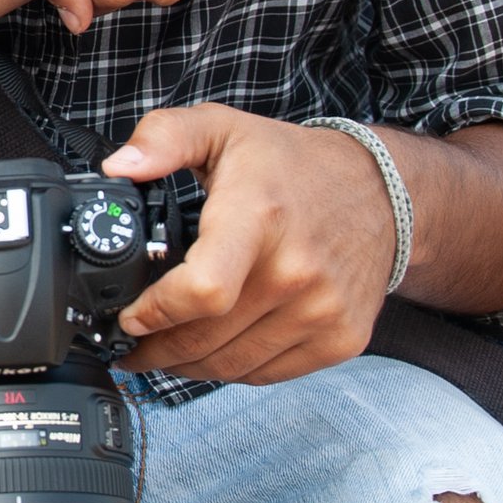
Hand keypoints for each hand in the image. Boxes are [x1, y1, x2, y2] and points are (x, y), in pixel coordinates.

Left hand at [100, 105, 397, 382]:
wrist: (383, 194)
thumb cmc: (292, 165)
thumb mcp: (223, 128)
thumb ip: (165, 137)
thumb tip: (118, 166)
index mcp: (259, 218)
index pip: (203, 290)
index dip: (156, 313)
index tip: (129, 316)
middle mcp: (296, 271)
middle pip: (207, 338)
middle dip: (156, 348)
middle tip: (131, 342)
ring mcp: (323, 311)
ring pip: (232, 366)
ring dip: (187, 366)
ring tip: (162, 351)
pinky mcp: (341, 339)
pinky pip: (267, 374)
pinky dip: (231, 370)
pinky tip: (211, 352)